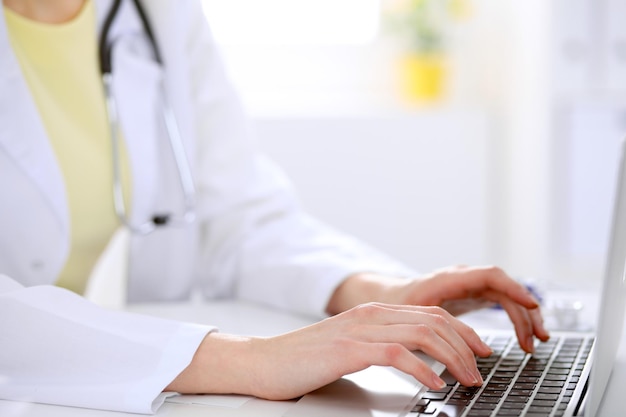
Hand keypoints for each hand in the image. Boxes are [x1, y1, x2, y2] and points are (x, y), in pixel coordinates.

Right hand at [165, 302, 491, 399]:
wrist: (265, 362)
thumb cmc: (306, 360)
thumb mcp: (352, 347)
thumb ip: (383, 346)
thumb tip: (418, 361)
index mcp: (374, 312)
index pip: (430, 314)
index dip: (461, 332)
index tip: (480, 351)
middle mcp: (371, 315)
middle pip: (433, 321)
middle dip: (466, 345)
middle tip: (482, 369)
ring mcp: (360, 330)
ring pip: (422, 334)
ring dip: (452, 358)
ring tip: (467, 380)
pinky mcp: (349, 349)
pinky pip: (397, 354)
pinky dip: (423, 369)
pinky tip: (434, 384)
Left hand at [327, 266, 549, 352]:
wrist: (391, 297)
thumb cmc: (399, 303)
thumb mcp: (415, 314)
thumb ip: (438, 323)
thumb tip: (461, 344)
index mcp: (451, 277)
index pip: (490, 275)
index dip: (513, 288)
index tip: (531, 304)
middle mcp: (465, 277)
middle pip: (506, 288)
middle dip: (526, 312)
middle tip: (538, 337)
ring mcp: (472, 285)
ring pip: (508, 297)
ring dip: (524, 318)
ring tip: (534, 344)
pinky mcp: (474, 295)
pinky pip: (503, 303)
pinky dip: (515, 319)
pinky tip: (523, 337)